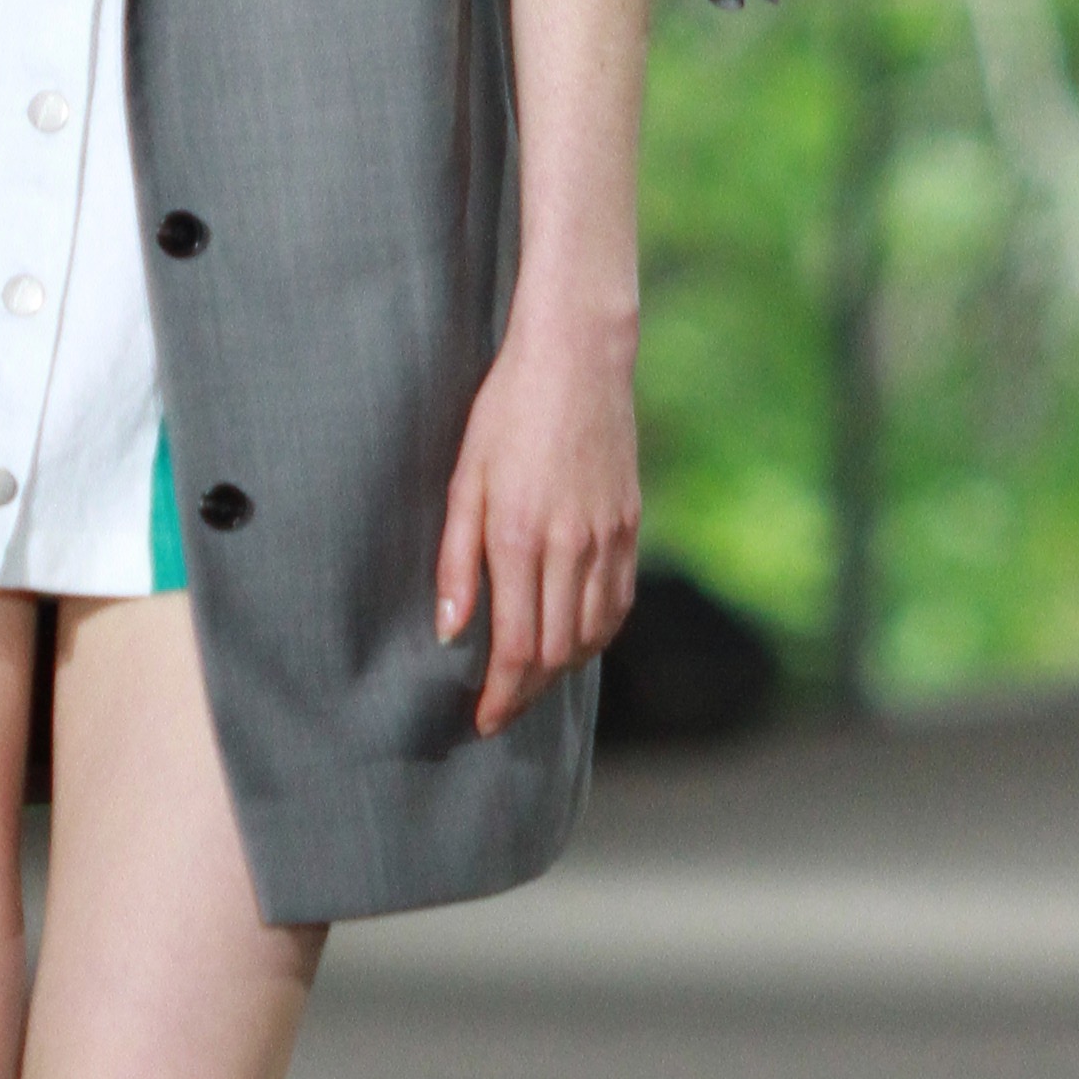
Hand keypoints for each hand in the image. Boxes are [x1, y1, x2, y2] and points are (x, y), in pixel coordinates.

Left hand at [436, 303, 641, 738]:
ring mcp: (607, 538)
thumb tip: (449, 632)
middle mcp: (569, 547)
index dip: (501, 696)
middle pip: (556, 653)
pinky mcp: (629, 525)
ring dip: (561, 671)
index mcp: (518, 537)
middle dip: (527, 693)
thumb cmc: (506, 411)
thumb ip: (456, 560)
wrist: (578, 357)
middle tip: (500, 710)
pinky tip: (574, 640)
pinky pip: (617, 603)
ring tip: (531, 682)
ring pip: (591, 635)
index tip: (482, 721)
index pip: (517, 647)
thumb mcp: (464, 478)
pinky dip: (596, 635)